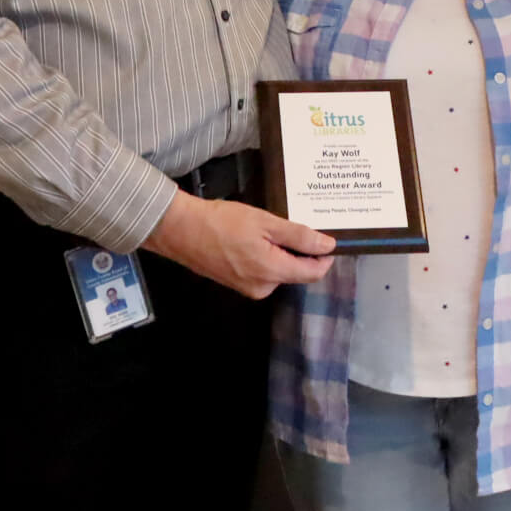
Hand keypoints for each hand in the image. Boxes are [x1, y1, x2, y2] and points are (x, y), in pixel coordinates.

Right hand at [145, 193, 334, 299]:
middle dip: (300, 251)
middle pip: (296, 272)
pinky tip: (255, 237)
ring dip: (282, 251)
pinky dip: (266, 255)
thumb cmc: (223, 222)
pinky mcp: (237, 283)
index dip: (324, 256)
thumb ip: (299, 236)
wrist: (182, 230)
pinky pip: (263, 271)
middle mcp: (263, 287)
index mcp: (272, 273)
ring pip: (279, 270)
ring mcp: (248, 288)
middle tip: (293, 223)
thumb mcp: (266, 222)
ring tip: (270, 227)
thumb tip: (328, 246)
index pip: (313, 273)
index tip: (326, 237)